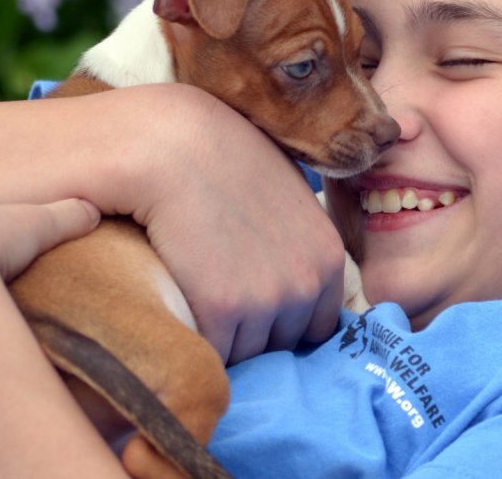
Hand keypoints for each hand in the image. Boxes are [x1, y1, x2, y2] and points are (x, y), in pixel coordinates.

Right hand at [113, 86, 346, 364]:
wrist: (173, 147)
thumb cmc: (222, 162)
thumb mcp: (287, 194)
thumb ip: (300, 238)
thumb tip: (293, 267)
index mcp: (328, 258)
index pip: (316, 327)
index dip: (282, 321)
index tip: (251, 303)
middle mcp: (307, 283)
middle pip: (280, 344)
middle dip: (253, 332)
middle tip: (216, 292)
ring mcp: (268, 298)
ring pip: (244, 353)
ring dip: (221, 338)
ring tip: (195, 292)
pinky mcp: (223, 307)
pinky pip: (211, 351)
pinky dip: (193, 337)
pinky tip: (178, 301)